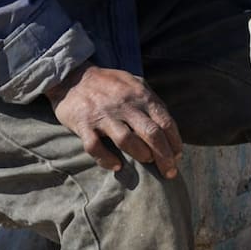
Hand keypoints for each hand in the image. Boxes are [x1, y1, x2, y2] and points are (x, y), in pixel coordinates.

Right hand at [47, 65, 182, 177]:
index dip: (175, 142)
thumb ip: (151, 102)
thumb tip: (169, 129)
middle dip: (164, 156)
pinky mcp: (83, 124)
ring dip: (141, 154)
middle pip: (151, 134)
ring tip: (147, 161)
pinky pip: (95, 147)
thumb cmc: (110, 84)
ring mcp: (103, 115)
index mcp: (140, 95)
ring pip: (127, 140)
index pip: (165, 121)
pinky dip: (107, 160)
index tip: (177, 156)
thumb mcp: (135, 83)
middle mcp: (124, 104)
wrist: (73, 77)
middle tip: (170, 172)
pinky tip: (116, 166)